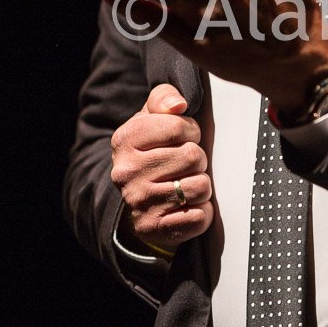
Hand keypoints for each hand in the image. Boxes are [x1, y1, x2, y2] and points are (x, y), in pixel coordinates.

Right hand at [110, 84, 212, 253]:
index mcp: (124, 140)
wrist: (140, 199)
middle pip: (192, 156)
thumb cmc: (153, 150)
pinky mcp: (154, 229)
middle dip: (197, 159)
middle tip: (184, 165)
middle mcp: (125, 173)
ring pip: (200, 186)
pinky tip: (188, 207)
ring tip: (186, 184)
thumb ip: (164, 98)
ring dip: (201, 185)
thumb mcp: (153, 117)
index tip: (184, 138)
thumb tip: (178, 105)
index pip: (178, 126)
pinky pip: (200, 217)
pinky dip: (203, 212)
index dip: (190, 131)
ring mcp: (138, 203)